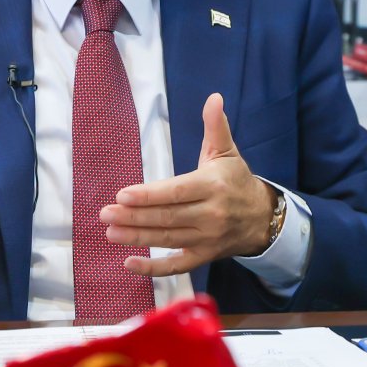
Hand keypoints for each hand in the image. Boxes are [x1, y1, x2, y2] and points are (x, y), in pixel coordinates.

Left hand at [99, 93, 275, 276]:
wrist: (262, 218)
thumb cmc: (236, 181)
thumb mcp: (228, 152)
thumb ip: (216, 126)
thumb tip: (214, 98)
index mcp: (212, 186)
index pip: (176, 192)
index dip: (149, 195)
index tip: (122, 194)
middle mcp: (210, 215)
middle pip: (167, 218)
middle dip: (134, 216)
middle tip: (105, 214)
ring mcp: (207, 239)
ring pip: (167, 240)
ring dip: (137, 238)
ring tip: (110, 232)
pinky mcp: (204, 257)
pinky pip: (176, 266)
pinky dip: (153, 269)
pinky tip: (128, 263)